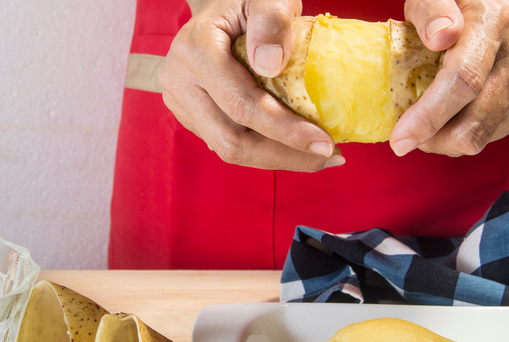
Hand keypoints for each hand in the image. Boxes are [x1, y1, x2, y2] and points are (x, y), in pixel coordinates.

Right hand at [158, 0, 344, 170]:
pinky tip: (297, 146)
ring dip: (277, 159)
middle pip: (231, 140)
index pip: (241, 104)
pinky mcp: (192, 116)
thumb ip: (271, 21)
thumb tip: (270, 65)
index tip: (325, 141)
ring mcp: (181, 102)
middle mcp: (179, 80)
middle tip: (329, 155)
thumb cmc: (250, 0)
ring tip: (318, 156)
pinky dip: (266, 150)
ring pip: (228, 149)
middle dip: (284, 155)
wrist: (224, 7)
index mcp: (195, 49)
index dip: (284, 130)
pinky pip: (228, 143)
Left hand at [390, 0, 508, 156]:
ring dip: (446, 141)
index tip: (400, 139)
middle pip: (475, 122)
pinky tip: (450, 117)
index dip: (428, 117)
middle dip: (433, 141)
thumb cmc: (465, 2)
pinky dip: (463, 135)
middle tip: (407, 136)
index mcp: (493, 24)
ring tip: (427, 123)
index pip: (463, 80)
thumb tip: (438, 37)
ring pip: (482, 137)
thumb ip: (431, 9)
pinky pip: (491, 136)